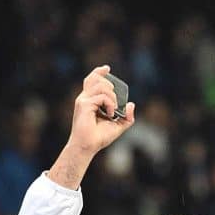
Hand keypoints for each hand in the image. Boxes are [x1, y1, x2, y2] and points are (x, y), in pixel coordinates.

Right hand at [48, 66, 135, 188]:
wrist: (88, 146)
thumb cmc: (99, 137)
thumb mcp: (118, 125)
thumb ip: (127, 116)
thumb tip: (131, 104)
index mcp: (90, 100)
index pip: (92, 80)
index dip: (99, 72)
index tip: (107, 68)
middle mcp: (84, 98)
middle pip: (96, 79)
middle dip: (111, 87)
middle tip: (114, 104)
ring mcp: (83, 100)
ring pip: (102, 86)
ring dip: (112, 98)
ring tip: (112, 110)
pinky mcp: (84, 104)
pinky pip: (102, 97)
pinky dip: (110, 104)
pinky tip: (109, 114)